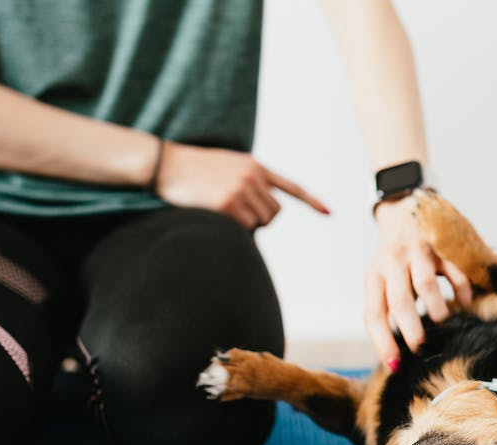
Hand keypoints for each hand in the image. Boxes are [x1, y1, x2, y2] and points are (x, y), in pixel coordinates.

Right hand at [154, 142, 329, 228]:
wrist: (167, 164)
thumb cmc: (193, 169)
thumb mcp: (226, 166)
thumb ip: (248, 181)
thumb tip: (262, 210)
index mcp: (255, 166)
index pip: (291, 186)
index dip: (311, 201)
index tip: (328, 213)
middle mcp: (253, 177)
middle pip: (275, 212)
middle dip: (261, 219)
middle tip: (238, 213)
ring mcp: (241, 190)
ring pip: (261, 222)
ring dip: (247, 224)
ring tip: (223, 209)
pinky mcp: (228, 204)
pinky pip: (244, 228)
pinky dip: (235, 228)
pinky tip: (217, 214)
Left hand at [364, 196, 473, 370]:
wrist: (404, 210)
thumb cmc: (393, 260)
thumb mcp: (381, 280)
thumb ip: (386, 308)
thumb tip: (394, 355)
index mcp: (373, 277)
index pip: (374, 313)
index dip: (382, 341)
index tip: (394, 365)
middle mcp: (391, 263)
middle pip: (399, 300)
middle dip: (411, 329)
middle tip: (421, 348)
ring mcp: (416, 251)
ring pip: (425, 284)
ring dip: (436, 309)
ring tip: (443, 325)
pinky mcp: (440, 244)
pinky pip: (454, 271)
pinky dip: (461, 291)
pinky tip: (465, 305)